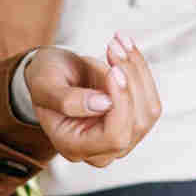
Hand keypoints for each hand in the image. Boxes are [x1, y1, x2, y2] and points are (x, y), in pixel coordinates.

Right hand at [25, 34, 161, 167]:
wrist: (54, 75)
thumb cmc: (45, 80)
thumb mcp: (44, 86)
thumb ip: (66, 100)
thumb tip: (103, 104)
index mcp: (73, 147)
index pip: (113, 136)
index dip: (120, 103)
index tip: (113, 69)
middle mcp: (100, 151)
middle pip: (135, 124)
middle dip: (130, 80)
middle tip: (112, 45)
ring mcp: (120, 140)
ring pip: (148, 112)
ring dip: (137, 71)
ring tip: (117, 43)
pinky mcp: (133, 124)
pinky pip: (151, 101)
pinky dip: (142, 71)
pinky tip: (127, 50)